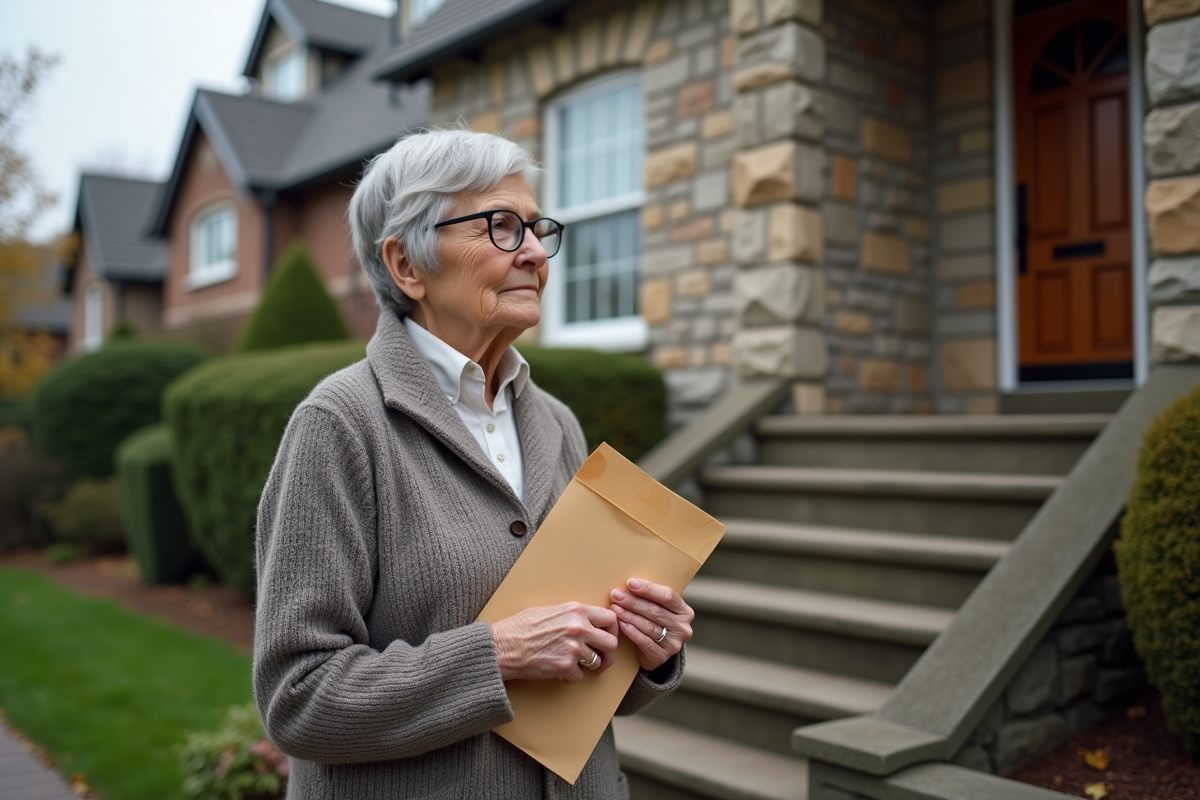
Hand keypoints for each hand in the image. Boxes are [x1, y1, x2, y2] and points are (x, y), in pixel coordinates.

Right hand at [490, 602, 618, 682]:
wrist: (502, 646)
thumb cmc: (520, 627)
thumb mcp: (549, 610)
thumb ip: (571, 615)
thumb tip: (587, 621)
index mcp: (576, 610)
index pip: (610, 618)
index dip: (612, 630)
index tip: (607, 637)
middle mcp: (579, 627)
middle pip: (611, 643)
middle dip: (608, 653)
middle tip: (600, 659)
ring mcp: (573, 648)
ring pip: (597, 662)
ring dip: (588, 666)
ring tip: (576, 665)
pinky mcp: (565, 666)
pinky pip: (579, 676)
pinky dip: (571, 677)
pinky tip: (560, 672)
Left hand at [610, 579, 693, 670]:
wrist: (657, 652)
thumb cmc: (655, 623)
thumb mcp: (660, 609)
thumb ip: (651, 598)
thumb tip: (629, 584)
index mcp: (684, 611)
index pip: (667, 596)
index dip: (648, 589)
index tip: (630, 583)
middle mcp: (683, 627)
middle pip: (655, 611)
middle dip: (633, 602)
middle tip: (616, 595)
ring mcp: (674, 643)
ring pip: (648, 626)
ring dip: (629, 615)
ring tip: (615, 608)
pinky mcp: (662, 656)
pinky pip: (644, 642)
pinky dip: (631, 631)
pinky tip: (621, 624)